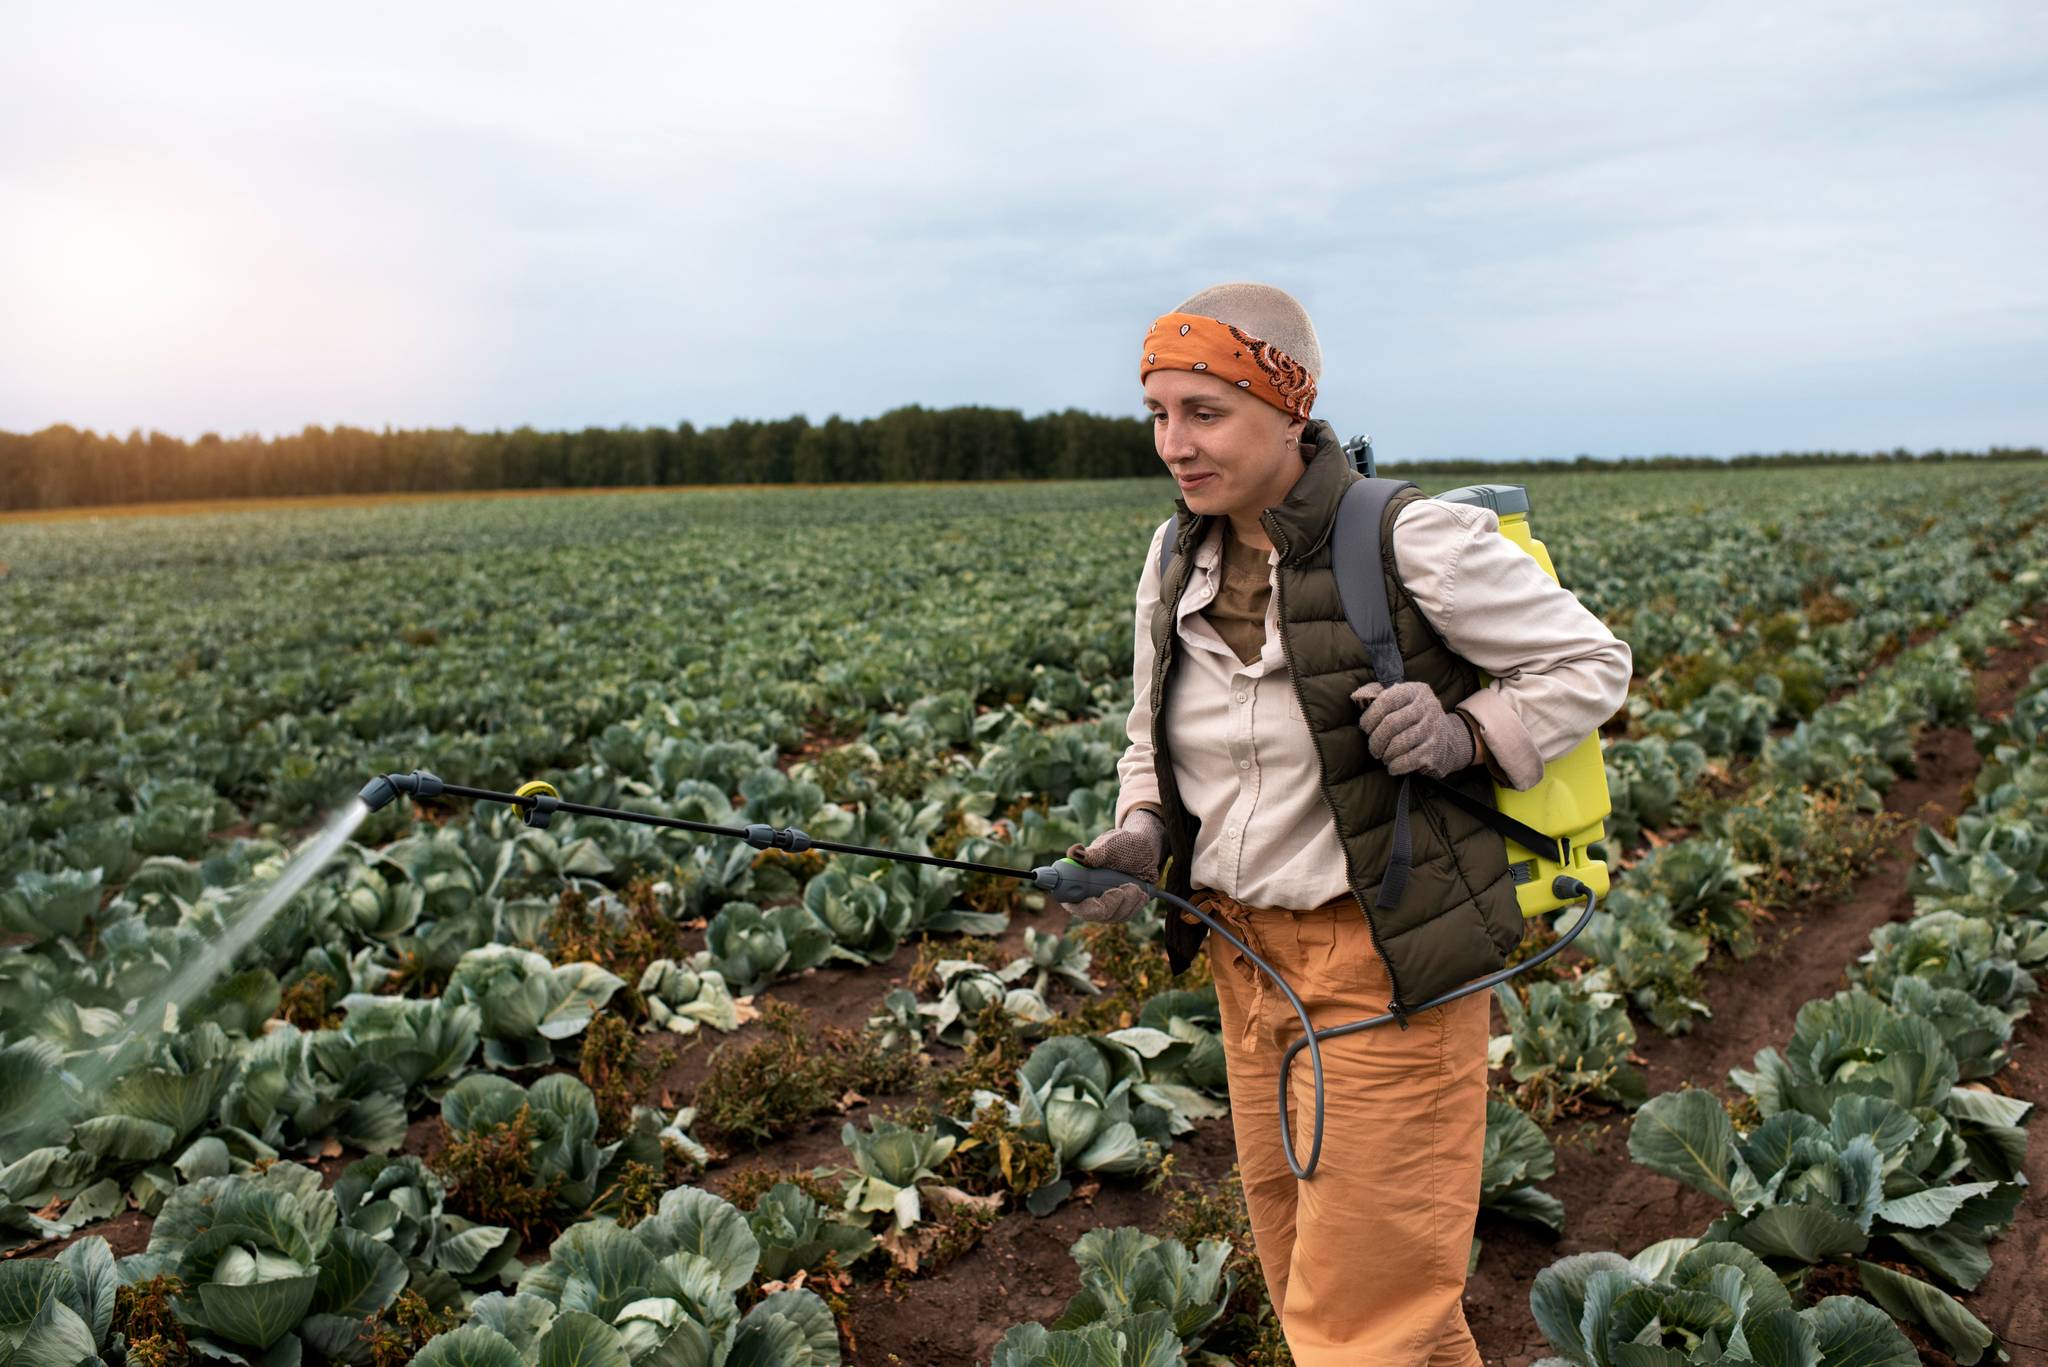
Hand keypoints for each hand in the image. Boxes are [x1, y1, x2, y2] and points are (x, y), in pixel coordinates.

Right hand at [1063, 809, 1164, 922]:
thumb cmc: (1120, 844)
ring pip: (1114, 916)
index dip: (1091, 905)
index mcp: (1077, 882)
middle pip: (1097, 915)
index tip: (1112, 891)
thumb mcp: (1108, 846)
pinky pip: (1126, 916)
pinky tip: (1141, 893)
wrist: (1141, 848)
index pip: (1076, 905)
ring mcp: (1104, 907)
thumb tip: (1075, 852)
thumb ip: (1092, 853)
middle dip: (1115, 903)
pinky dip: (1136, 905)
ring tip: (1136, 885)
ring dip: (1129, 902)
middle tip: (1129, 887)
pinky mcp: (1119, 910)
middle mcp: (1088, 898)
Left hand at [1352, 681, 1474, 778]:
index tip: (1365, 728)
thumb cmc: (1417, 719)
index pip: (1386, 700)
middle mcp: (1427, 708)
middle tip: (1374, 749)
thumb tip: (1356, 697)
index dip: (1370, 716)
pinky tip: (1393, 765)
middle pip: (1390, 724)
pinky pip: (1406, 761)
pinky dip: (1394, 766)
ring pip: (1397, 744)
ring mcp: (1433, 730)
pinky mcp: (1435, 751)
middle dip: (1376, 740)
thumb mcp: (1404, 699)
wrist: (1452, 740)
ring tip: (1385, 756)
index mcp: (1416, 691)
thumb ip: (1380, 694)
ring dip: (1385, 754)